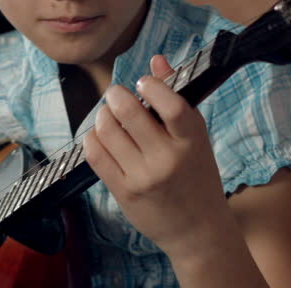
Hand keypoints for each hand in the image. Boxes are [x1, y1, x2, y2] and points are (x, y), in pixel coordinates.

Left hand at [83, 55, 227, 255]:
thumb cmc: (197, 176)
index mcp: (192, 140)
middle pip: (128, 113)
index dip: (150, 86)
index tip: (142, 83)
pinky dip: (93, 138)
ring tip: (108, 116)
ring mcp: (143, 177)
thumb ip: (175, 98)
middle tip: (117, 96)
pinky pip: (96, 154)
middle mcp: (168, 159)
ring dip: (102, 116)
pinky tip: (101, 137)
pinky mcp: (123, 191)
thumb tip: (156, 60)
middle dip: (116, 96)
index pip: (170, 104)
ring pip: (107, 131)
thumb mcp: (196, 137)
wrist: (197, 230)